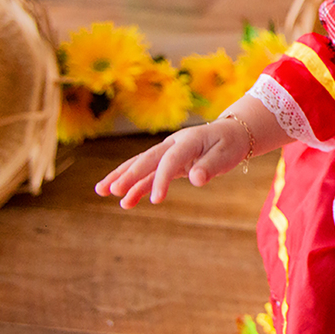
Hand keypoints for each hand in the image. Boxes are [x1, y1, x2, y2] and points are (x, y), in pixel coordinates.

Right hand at [94, 119, 249, 208]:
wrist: (232, 133)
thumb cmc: (230, 144)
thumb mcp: (227, 155)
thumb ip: (210, 166)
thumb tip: (196, 179)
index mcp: (189, 140)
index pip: (171, 160)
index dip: (161, 179)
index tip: (156, 200)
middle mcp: (174, 143)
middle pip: (148, 159)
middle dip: (129, 174)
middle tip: (112, 190)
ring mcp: (169, 151)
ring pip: (142, 163)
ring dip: (123, 176)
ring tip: (102, 191)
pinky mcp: (169, 161)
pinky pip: (148, 173)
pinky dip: (136, 185)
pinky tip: (125, 200)